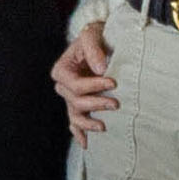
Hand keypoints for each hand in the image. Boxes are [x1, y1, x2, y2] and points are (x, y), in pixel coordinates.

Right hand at [53, 22, 116, 136]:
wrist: (97, 40)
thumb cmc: (94, 36)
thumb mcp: (91, 36)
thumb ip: (94, 50)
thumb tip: (100, 69)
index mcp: (62, 70)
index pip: (75, 85)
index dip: (93, 86)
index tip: (113, 83)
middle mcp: (63, 86)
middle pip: (76, 102)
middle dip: (96, 104)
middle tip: (116, 104)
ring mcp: (70, 97)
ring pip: (75, 115)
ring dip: (88, 124)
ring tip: (103, 127)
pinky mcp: (79, 104)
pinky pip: (75, 122)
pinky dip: (79, 133)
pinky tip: (86, 143)